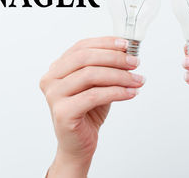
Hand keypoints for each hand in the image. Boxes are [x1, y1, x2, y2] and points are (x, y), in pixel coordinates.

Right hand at [40, 37, 143, 177]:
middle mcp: (51, 79)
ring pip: (90, 75)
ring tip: (137, 80)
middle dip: (114, 58)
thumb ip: (105, 68)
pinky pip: (94, 96)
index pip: (81, 47)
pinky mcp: (63, 112)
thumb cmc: (88, 113)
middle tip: (134, 63)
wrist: (78, 144)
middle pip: (85, 58)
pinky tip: (130, 93)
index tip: (126, 45)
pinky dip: (116, 92)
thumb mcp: (97, 85)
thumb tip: (127, 53)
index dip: (105, 43)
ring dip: (119, 76)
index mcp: (57, 68)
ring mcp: (54, 95)